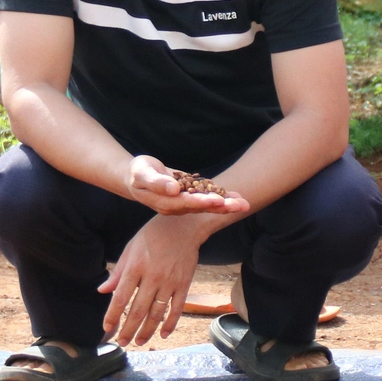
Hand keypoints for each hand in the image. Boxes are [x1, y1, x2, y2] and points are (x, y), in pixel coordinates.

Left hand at [99, 214, 204, 344]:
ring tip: (139, 342)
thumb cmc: (152, 236)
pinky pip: (177, 308)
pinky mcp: (184, 284)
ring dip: (147, 330)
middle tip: (122, 342)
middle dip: (128, 329)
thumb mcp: (130, 249)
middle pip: (138, 310)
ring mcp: (170, 282)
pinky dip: (170, 323)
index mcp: (136, 266)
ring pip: (157, 313)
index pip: (120, 297)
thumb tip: (102, 290)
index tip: (107, 328)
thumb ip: (117, 272)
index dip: (113, 315)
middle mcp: (152, 276)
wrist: (183, 226)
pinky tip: (163, 334)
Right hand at [126, 155, 250, 216]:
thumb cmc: (138, 173)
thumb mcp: (142, 174)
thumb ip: (156, 182)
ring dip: (227, 204)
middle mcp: (178, 207)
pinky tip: (237, 196)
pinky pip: (208, 198)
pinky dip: (223, 197)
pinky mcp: (190, 197)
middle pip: (202, 207)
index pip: (186, 203)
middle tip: (240, 205)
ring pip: (208, 205)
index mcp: (166, 203)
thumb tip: (174, 189)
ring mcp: (185, 203)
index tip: (218, 200)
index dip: (202, 202)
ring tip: (244, 203)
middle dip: (222, 206)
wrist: (136, 177)